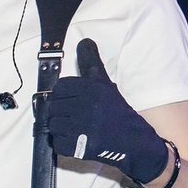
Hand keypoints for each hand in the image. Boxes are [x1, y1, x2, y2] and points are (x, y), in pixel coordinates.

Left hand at [45, 39, 170, 183]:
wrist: (134, 141)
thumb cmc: (117, 111)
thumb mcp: (105, 84)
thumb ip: (91, 63)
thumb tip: (84, 41)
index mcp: (91, 89)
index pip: (59, 87)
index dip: (65, 95)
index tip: (75, 101)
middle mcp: (86, 106)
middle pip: (53, 106)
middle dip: (63, 112)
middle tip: (78, 116)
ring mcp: (81, 128)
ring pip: (53, 124)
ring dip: (62, 128)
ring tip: (78, 128)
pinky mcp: (77, 147)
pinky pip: (56, 142)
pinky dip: (64, 143)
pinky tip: (78, 140)